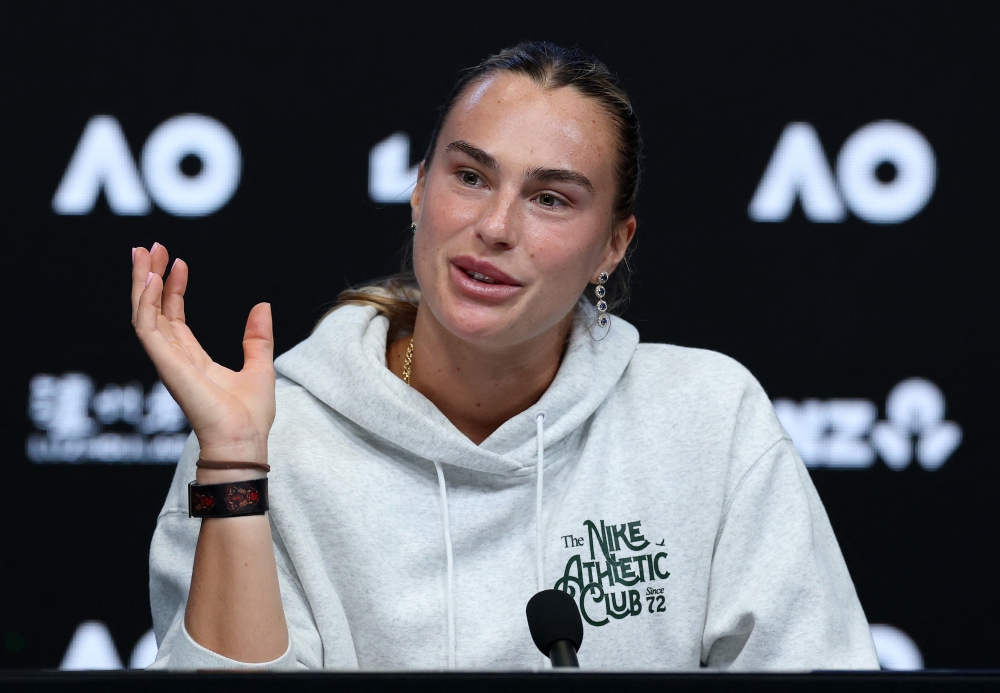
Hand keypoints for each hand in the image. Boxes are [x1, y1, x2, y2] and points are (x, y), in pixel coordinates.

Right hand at [131, 243, 275, 474]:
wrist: (245, 441)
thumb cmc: (251, 416)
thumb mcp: (260, 366)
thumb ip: (257, 338)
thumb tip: (263, 306)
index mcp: (193, 360)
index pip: (174, 318)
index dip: (173, 289)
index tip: (178, 263)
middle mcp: (175, 359)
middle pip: (153, 311)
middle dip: (148, 278)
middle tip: (147, 247)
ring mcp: (168, 361)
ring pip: (143, 314)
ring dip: (141, 282)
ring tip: (143, 252)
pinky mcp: (167, 364)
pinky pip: (147, 327)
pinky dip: (146, 301)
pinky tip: (150, 278)